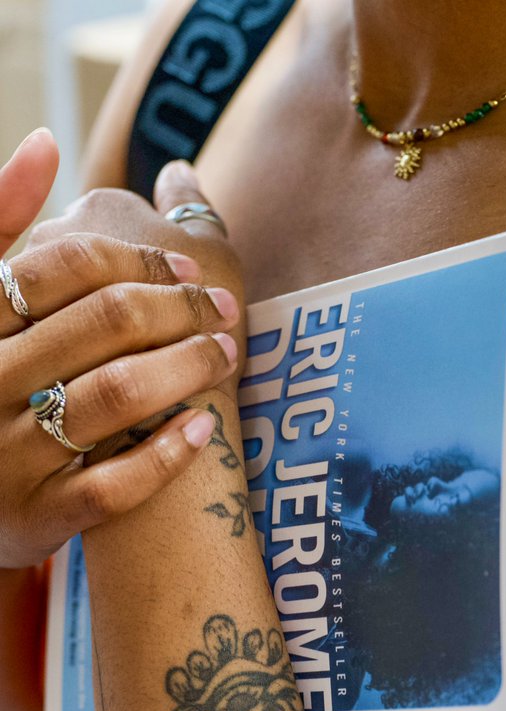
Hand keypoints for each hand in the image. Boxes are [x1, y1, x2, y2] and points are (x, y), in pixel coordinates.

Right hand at [0, 149, 241, 569]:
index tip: (190, 266)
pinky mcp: (39, 515)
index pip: (69, 264)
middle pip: (105, 323)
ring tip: (228, 355)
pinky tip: (203, 429)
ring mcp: (10, 453)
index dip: (142, 259)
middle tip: (225, 309)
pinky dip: (166, 454)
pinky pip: (115, 485)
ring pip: (117, 395)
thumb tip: (45, 143)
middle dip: (180, 310)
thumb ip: (2, 225)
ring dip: (188, 368)